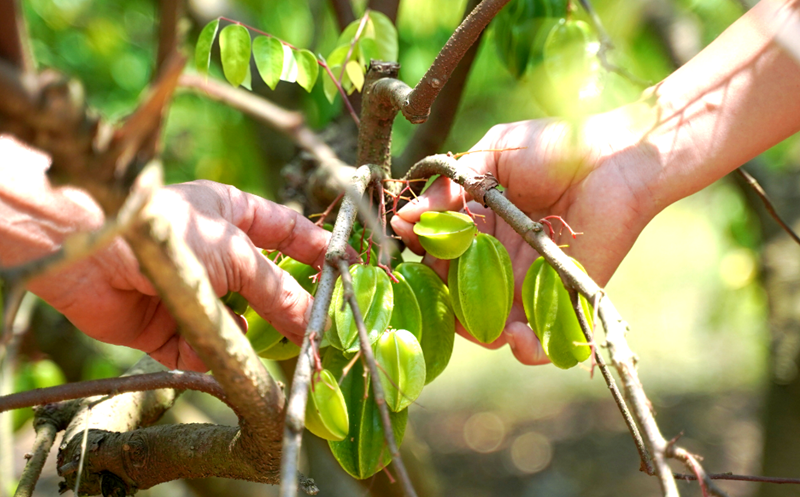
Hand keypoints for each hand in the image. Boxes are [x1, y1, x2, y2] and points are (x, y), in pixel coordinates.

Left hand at [26, 180, 333, 370]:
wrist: (91, 257)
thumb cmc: (171, 234)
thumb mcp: (237, 254)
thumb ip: (277, 290)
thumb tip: (314, 322)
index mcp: (233, 215)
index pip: (289, 231)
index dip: (320, 250)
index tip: (352, 270)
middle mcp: (216, 252)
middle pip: (268, 284)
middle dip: (294, 307)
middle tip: (326, 330)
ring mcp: (195, 289)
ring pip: (240, 321)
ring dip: (257, 338)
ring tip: (287, 356)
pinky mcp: (170, 324)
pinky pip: (204, 346)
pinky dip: (214, 355)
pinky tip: (225, 358)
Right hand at [392, 114, 659, 364]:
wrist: (613, 156)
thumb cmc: (551, 147)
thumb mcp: (490, 158)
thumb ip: (447, 188)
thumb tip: (403, 216)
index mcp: (478, 228)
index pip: (438, 258)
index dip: (420, 260)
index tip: (407, 252)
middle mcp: (499, 261)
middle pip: (458, 300)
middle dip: (443, 304)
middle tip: (440, 294)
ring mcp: (529, 284)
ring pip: (492, 328)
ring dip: (477, 333)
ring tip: (477, 323)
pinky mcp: (563, 298)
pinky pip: (544, 341)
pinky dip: (528, 350)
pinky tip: (516, 336)